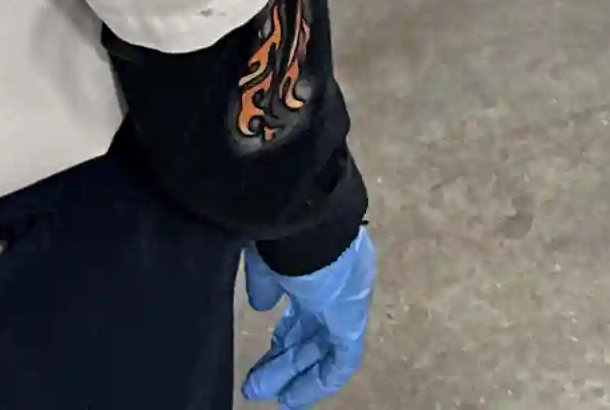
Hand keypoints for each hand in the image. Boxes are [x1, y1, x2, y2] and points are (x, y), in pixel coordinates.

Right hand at [244, 229, 377, 404]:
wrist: (308, 218)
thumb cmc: (285, 232)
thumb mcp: (267, 258)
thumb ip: (265, 283)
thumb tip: (261, 305)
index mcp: (320, 264)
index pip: (304, 307)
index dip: (284, 332)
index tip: (268, 349)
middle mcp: (338, 285)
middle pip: (309, 331)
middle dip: (283, 360)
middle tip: (256, 383)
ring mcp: (347, 303)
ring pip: (320, 348)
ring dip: (291, 374)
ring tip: (259, 392)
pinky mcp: (352, 322)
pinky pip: (341, 361)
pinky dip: (318, 381)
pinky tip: (293, 397)